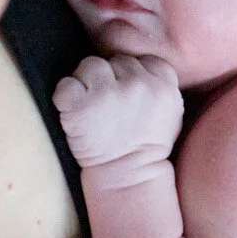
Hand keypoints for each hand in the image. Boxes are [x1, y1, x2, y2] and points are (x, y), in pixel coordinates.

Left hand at [53, 54, 182, 170]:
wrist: (129, 177)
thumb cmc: (146, 146)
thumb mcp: (172, 111)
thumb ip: (161, 84)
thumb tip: (142, 66)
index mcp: (163, 83)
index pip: (141, 60)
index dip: (130, 76)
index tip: (127, 97)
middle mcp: (138, 84)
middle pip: (115, 61)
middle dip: (110, 79)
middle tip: (109, 107)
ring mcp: (109, 93)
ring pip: (90, 65)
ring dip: (87, 82)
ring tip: (92, 108)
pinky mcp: (81, 105)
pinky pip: (66, 84)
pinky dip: (65, 96)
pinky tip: (74, 111)